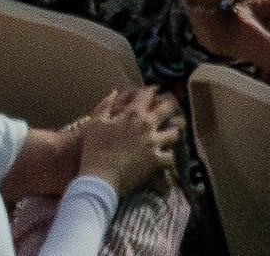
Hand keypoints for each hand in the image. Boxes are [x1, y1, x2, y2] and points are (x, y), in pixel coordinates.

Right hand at [66, 83, 181, 195]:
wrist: (99, 178)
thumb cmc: (94, 150)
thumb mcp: (95, 123)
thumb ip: (105, 105)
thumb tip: (115, 92)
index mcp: (133, 114)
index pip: (148, 94)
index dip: (152, 90)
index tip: (154, 91)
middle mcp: (147, 125)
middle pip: (168, 108)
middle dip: (169, 106)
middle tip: (167, 109)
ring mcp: (154, 143)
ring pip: (175, 133)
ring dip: (172, 133)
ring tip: (169, 135)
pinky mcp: (156, 160)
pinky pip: (171, 158)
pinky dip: (169, 158)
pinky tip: (166, 157)